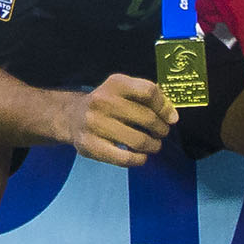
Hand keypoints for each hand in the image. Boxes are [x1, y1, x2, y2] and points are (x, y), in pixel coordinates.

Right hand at [63, 71, 178, 165]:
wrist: (72, 117)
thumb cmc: (107, 104)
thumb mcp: (123, 90)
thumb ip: (147, 97)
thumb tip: (172, 116)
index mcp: (115, 83)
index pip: (149, 92)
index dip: (165, 107)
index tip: (171, 117)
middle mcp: (102, 100)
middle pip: (147, 118)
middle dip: (161, 129)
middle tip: (162, 133)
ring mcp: (94, 124)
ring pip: (138, 140)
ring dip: (153, 146)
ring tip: (154, 145)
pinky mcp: (90, 146)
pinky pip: (125, 158)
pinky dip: (139, 159)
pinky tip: (141, 156)